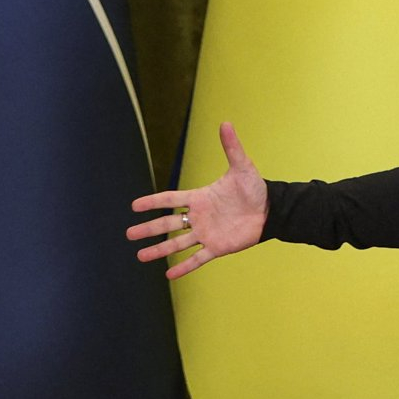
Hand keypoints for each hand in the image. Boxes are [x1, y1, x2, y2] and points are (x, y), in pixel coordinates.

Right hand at [127, 122, 268, 279]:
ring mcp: (206, 233)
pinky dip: (184, 267)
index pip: (170, 199)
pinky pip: (197, 258)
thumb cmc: (254, 188)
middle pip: (167, 224)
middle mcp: (198, 217)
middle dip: (148, 229)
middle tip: (129, 234)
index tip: (134, 206)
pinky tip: (169, 275)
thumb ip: (231, 147)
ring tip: (140, 256)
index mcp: (199, 198)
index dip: (153, 202)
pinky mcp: (217, 247)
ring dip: (159, 250)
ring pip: (177, 243)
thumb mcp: (242, 166)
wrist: (270, 211)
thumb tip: (225, 123)